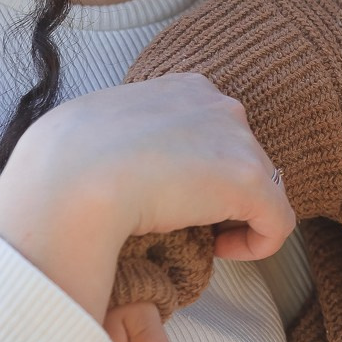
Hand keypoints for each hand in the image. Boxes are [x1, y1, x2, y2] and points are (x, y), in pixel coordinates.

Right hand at [0, 72, 295, 319]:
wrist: (70, 179)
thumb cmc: (65, 162)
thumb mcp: (94, 128)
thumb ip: (123, 137)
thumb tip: (116, 163)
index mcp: (182, 88)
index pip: (212, 127)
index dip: (200, 166)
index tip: (173, 195)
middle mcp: (217, 103)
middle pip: (240, 155)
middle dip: (220, 189)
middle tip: (186, 221)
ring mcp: (237, 140)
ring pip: (258, 187)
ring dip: (233, 215)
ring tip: (197, 239)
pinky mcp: (251, 183)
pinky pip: (277, 222)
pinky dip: (256, 243)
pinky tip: (220, 253)